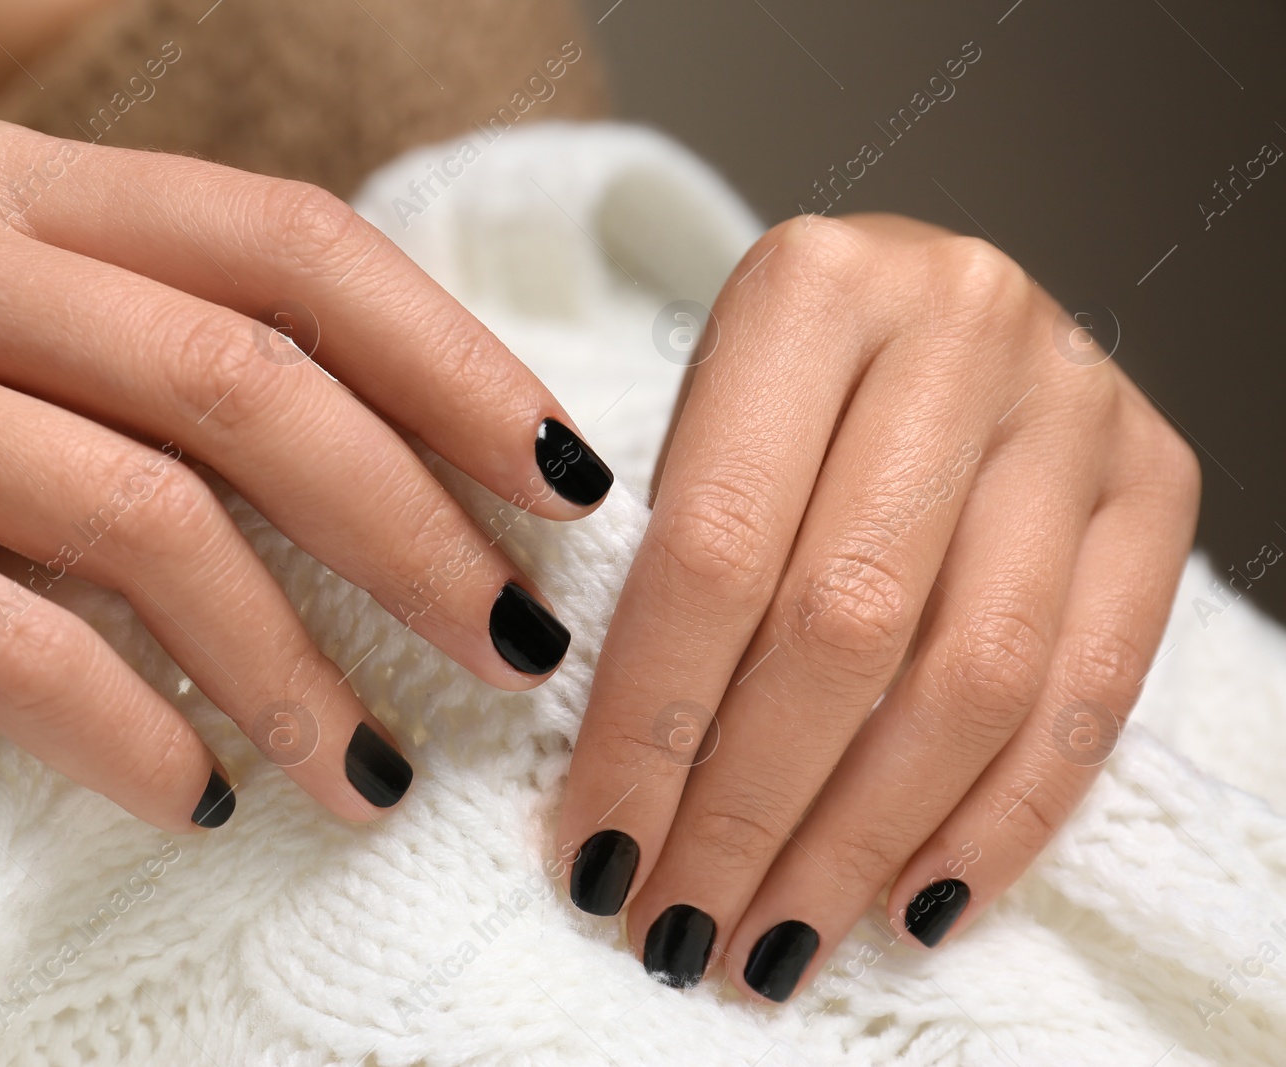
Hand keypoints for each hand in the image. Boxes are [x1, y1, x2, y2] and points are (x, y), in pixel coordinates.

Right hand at [0, 121, 612, 861]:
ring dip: (291, 665)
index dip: (452, 365)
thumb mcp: (111, 421)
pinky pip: (9, 644)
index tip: (566, 486)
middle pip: (233, 378)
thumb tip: (503, 490)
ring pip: (140, 514)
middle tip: (511, 647)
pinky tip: (204, 798)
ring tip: (372, 767)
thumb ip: (247, 403)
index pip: (290, 242)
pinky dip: (134, 734)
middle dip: (407, 531)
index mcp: (30, 189)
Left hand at [554, 213, 1197, 999]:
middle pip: (846, 627)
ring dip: (861, 841)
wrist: (929, 302)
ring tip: (775, 937)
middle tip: (680, 922)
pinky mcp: (1159, 480)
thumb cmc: (785, 379)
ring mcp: (1077, 404)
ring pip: (973, 678)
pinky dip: (999, 820)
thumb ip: (674, 561)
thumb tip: (632, 790)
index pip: (713, 552)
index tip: (597, 849)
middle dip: (749, 808)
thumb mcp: (697, 417)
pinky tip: (914, 900)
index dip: (650, 727)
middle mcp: (959, 324)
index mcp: (811, 288)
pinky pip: (1090, 693)